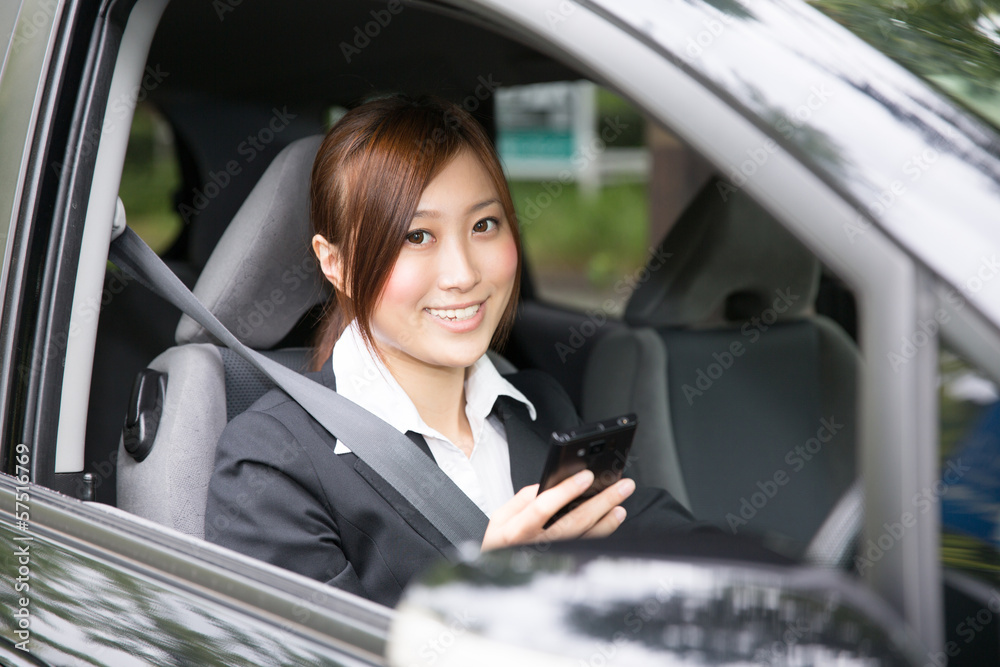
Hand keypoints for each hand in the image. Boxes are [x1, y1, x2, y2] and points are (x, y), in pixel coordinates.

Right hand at [481, 470, 635, 551]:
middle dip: (601, 501)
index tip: (586, 477)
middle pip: (574, 521)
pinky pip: (588, 545)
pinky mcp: (564, 561)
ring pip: (586, 537)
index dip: (566, 491)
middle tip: (620, 486)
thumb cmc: (501, 544)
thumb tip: (549, 486)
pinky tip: (613, 518)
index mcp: (516, 531)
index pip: (542, 507)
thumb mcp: (500, 518)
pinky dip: (604, 531)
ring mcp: (553, 556)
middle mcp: (537, 545)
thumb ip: (523, 499)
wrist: (501, 577)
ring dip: (608, 518)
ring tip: (621, 501)